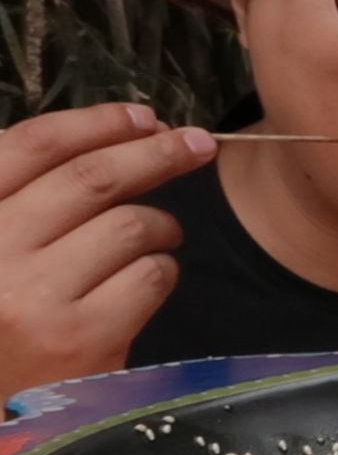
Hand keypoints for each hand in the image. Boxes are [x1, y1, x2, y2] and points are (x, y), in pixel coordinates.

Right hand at [0, 104, 216, 404]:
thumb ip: (23, 202)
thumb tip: (110, 140)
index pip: (29, 146)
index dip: (94, 123)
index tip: (142, 115)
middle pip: (92, 177)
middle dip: (156, 152)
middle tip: (196, 145)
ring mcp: (32, 298)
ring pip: (130, 224)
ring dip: (161, 224)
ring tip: (156, 239)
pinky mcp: (81, 339)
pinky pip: (151, 275)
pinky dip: (162, 271)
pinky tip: (146, 284)